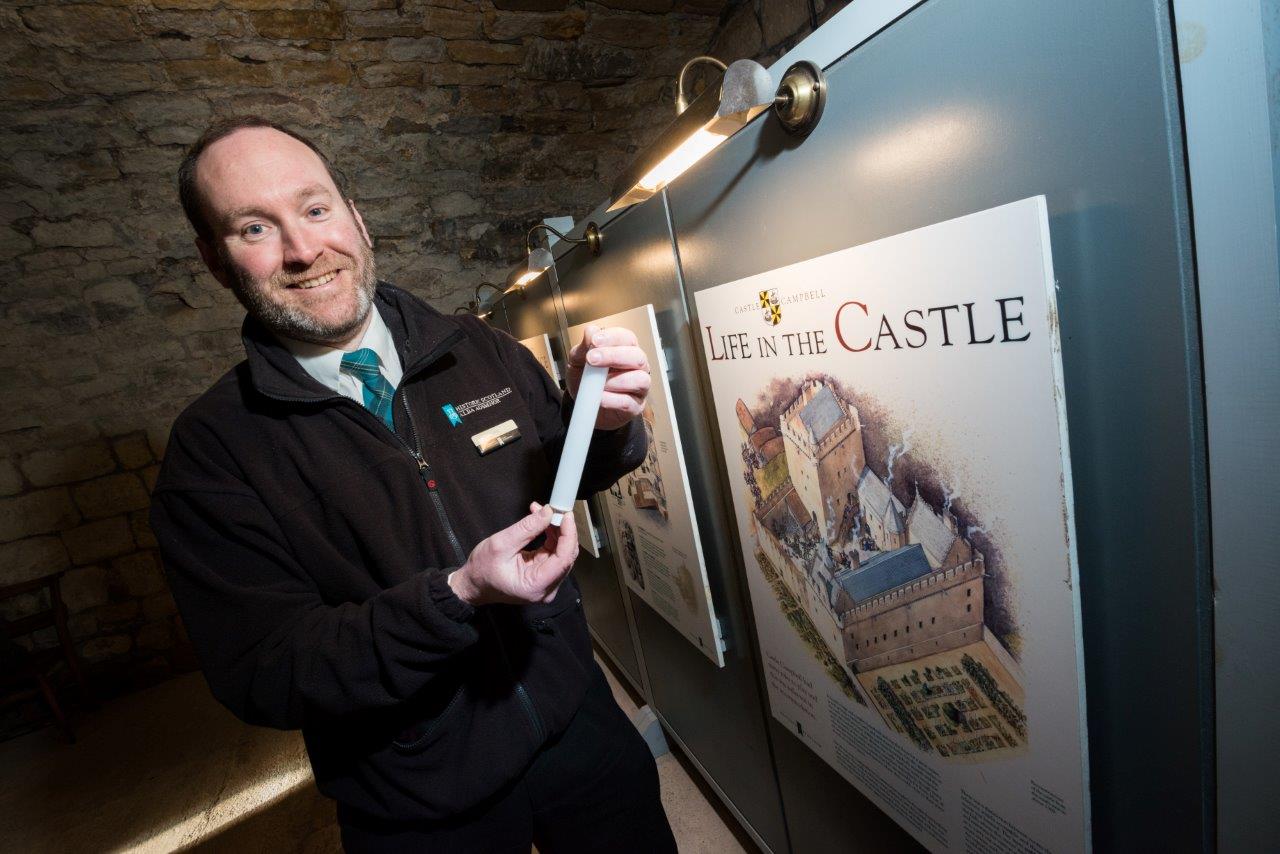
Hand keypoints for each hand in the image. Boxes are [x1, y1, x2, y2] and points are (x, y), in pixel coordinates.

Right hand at [447, 503, 577, 605]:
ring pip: (561, 553)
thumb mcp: (500, 544)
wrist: (473, 584)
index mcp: (535, 586)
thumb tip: (547, 512)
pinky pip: (553, 554)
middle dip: (562, 530)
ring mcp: (545, 583)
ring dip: (555, 531)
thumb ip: (526, 528)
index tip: (566, 516)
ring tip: (542, 512)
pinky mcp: (543, 576)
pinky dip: (550, 537)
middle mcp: (545, 588)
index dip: (568, 535)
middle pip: (566, 556)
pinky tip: (542, 523)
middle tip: (554, 510)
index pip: (563, 559)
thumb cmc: (482, 571)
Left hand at [565, 324, 650, 431]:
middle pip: (637, 356)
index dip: (612, 337)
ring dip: (617, 380)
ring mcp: (639, 387)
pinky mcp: (635, 407)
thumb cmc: (587, 380)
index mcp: (626, 349)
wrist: (586, 407)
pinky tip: (600, 398)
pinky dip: (613, 400)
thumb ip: (584, 348)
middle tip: (592, 359)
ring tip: (597, 384)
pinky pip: (630, 402)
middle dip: (614, 356)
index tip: (594, 341)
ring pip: (641, 379)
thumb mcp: (578, 362)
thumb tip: (590, 330)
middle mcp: (638, 366)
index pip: (627, 338)